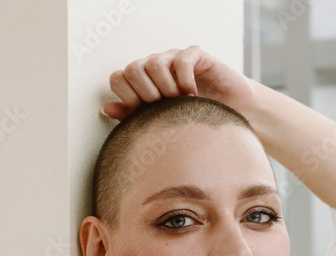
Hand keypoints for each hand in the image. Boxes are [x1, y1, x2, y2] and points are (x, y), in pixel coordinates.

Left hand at [102, 45, 256, 120]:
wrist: (230, 115)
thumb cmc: (193, 118)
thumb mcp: (160, 121)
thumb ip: (134, 114)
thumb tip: (106, 108)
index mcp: (143, 79)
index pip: (119, 78)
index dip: (129, 98)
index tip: (147, 113)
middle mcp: (156, 64)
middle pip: (133, 69)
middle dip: (146, 94)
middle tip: (165, 108)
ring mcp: (175, 57)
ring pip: (153, 63)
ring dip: (166, 89)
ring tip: (180, 103)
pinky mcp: (197, 55)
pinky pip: (181, 61)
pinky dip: (184, 81)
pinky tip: (193, 96)